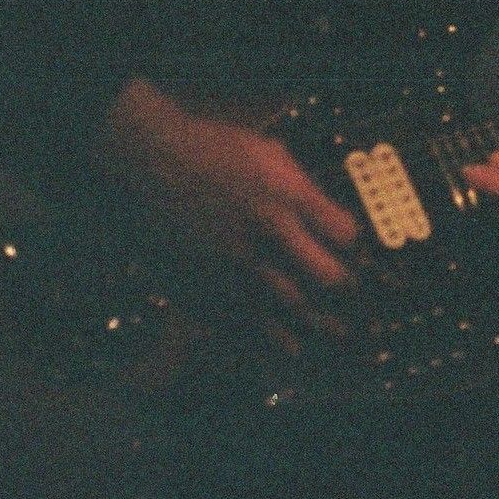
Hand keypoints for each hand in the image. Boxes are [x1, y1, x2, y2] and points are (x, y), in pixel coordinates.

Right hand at [107, 78, 357, 334]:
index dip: (353, 246)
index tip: (350, 251)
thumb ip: (301, 186)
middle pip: (327, 279)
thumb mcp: (267, 152)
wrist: (146, 168)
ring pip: (293, 312)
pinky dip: (275, 342)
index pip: (345, 235)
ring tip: (333, 331)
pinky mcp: (206, 291)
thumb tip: (329, 216)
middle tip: (346, 292)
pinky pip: (249, 330)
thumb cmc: (210, 151)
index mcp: (286, 197)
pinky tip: (290, 346)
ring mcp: (236, 268)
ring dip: (318, 324)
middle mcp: (266, 236)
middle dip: (343, 288)